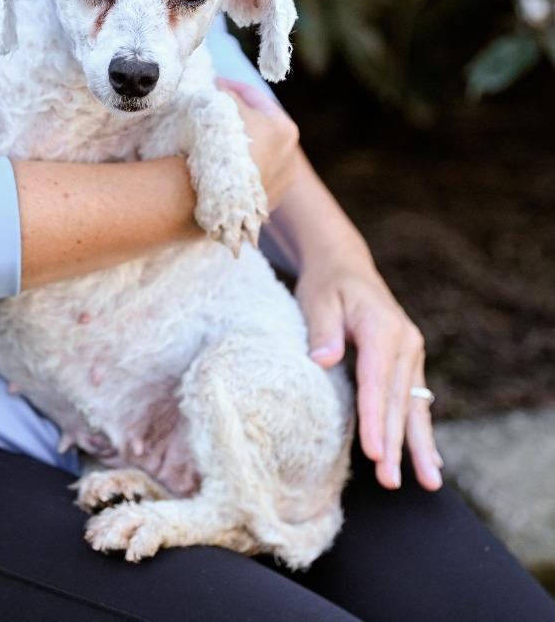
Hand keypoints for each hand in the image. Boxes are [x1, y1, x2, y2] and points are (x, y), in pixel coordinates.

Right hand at [216, 78, 299, 211]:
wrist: (214, 197)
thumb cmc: (222, 145)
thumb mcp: (223, 108)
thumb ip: (226, 94)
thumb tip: (221, 87)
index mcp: (285, 130)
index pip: (256, 100)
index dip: (232, 88)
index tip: (213, 83)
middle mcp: (289, 159)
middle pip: (260, 130)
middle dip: (237, 119)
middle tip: (212, 112)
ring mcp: (278, 186)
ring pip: (255, 159)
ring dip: (238, 149)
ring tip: (213, 144)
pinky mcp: (263, 207)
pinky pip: (247, 183)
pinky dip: (235, 174)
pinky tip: (217, 170)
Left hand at [295, 253, 443, 491]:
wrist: (345, 266)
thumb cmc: (327, 285)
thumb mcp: (318, 300)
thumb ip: (322, 331)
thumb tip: (323, 361)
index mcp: (382, 328)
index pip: (377, 382)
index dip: (374, 419)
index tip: (373, 452)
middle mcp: (405, 342)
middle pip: (398, 400)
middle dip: (395, 443)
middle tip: (391, 480)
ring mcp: (411, 352)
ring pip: (414, 405)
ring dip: (417, 445)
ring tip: (427, 482)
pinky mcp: (408, 360)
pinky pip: (415, 399)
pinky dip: (420, 429)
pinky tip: (430, 459)